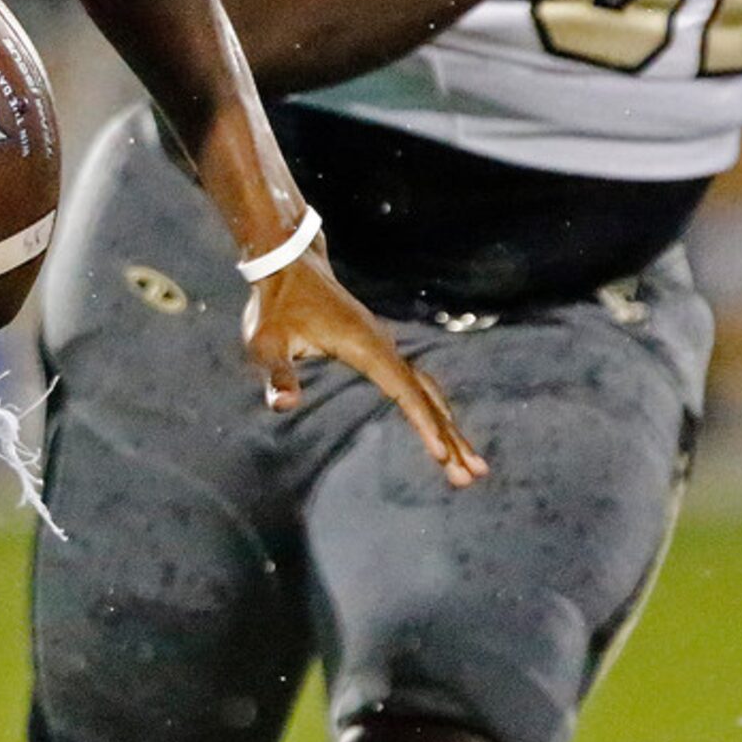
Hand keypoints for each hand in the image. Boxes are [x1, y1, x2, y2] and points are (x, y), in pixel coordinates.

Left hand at [243, 251, 486, 487]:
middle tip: (474, 475)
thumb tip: (283, 404)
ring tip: (473, 465)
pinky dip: (436, 410)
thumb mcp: (267, 342)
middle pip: (427, 395)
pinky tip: (445, 428)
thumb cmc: (276, 306)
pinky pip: (417, 383)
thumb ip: (278, 374)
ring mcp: (385, 346)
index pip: (402, 390)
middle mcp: (383, 345)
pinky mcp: (380, 349)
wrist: (289, 266)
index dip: (423, 423)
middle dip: (452, 435)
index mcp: (364, 346)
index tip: (442, 454)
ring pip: (427, 390)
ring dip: (451, 426)